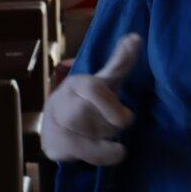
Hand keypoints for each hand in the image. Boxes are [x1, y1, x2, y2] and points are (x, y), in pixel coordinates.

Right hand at [41, 34, 140, 165]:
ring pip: (82, 134)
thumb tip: (136, 37)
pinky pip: (79, 151)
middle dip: (107, 123)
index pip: (92, 89)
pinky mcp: (55, 144)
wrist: (55, 123)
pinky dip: (102, 154)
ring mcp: (56, 123)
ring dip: (103, 137)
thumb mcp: (106, 80)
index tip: (128, 118)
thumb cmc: (87, 99)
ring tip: (116, 139)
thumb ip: (120, 62)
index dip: (109, 105)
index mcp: (78, 84)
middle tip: (122, 124)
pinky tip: (118, 153)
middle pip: (84, 114)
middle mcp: (64, 101)